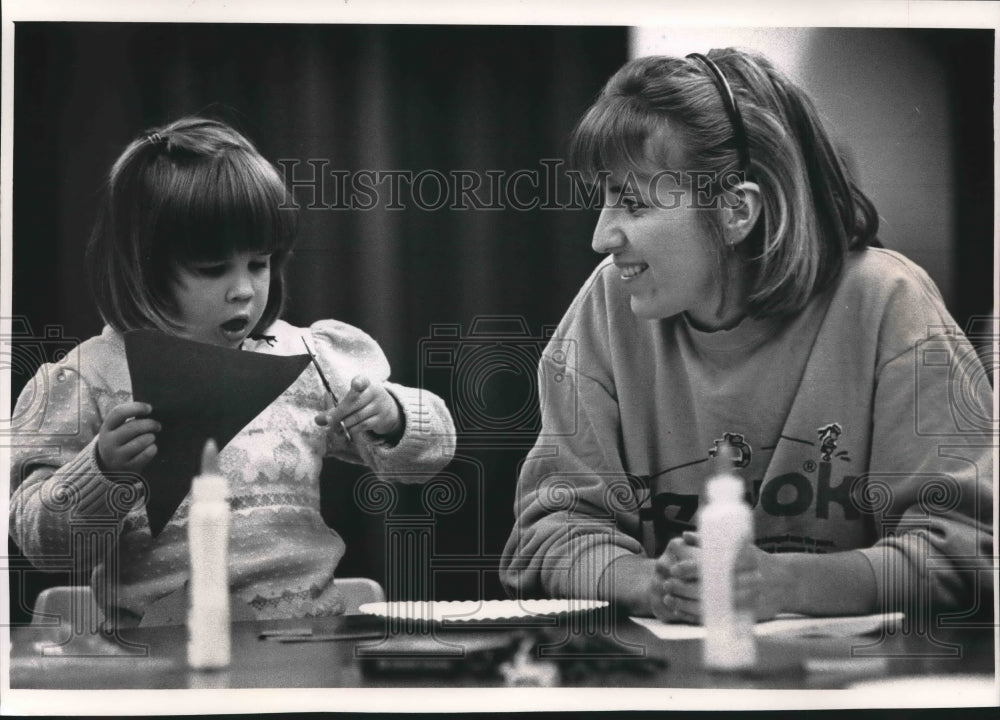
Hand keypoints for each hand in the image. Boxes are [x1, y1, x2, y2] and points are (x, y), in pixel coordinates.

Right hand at [97, 402, 159, 473]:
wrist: (110, 466)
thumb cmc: (121, 440)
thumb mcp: (117, 429)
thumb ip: (130, 419)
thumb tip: (152, 410)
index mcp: (107, 427)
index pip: (118, 412)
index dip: (136, 408)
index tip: (150, 408)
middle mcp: (109, 442)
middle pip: (132, 427)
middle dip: (150, 424)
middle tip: (158, 426)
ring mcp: (117, 456)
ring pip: (139, 442)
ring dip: (150, 437)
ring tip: (152, 437)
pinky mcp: (127, 467)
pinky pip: (145, 455)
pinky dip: (152, 449)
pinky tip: (153, 447)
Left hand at [315, 375, 402, 441]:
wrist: (389, 410)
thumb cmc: (364, 402)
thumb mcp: (352, 399)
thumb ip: (334, 408)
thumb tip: (318, 420)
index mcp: (365, 383)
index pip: (362, 380)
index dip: (358, 382)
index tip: (355, 384)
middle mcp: (374, 392)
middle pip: (355, 402)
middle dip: (339, 413)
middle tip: (328, 421)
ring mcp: (379, 406)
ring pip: (358, 416)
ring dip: (344, 424)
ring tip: (334, 430)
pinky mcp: (380, 419)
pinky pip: (363, 425)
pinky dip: (352, 430)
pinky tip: (344, 433)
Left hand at [654, 532, 788, 622]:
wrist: (785, 582)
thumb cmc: (756, 561)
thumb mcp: (739, 546)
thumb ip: (710, 541)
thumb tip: (685, 535)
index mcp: (742, 562)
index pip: (712, 565)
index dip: (691, 568)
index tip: (675, 568)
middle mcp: (744, 581)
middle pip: (708, 588)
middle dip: (683, 588)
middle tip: (666, 584)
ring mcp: (745, 601)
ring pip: (711, 606)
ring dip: (686, 604)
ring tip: (669, 599)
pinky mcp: (743, 615)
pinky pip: (715, 619)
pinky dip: (696, 616)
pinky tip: (681, 612)